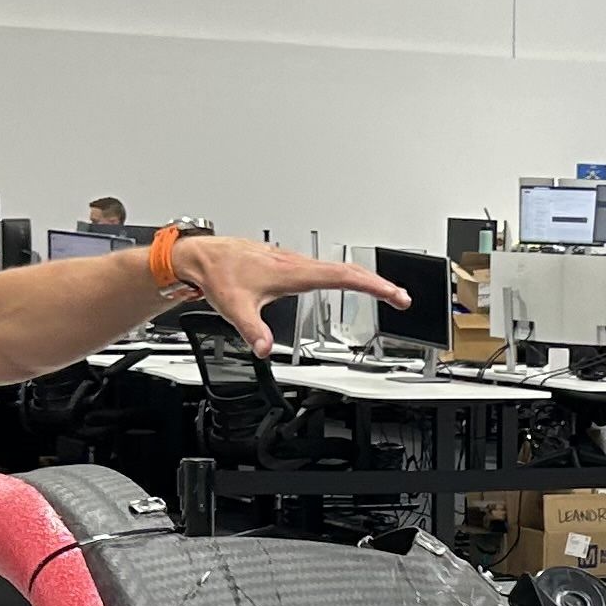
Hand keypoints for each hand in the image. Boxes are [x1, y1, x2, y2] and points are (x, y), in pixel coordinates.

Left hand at [174, 236, 406, 354]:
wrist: (203, 256)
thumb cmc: (220, 274)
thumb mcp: (235, 308)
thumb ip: (252, 330)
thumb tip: (263, 350)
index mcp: (293, 272)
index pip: (343, 277)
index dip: (372, 286)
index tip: (394, 294)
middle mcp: (297, 264)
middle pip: (348, 271)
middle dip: (379, 283)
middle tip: (401, 297)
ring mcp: (294, 263)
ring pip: (337, 268)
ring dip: (363, 278)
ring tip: (383, 291)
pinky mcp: (288, 265)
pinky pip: (324, 269)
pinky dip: (343, 276)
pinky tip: (343, 283)